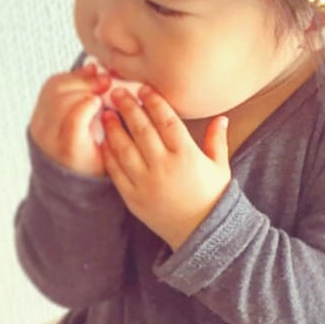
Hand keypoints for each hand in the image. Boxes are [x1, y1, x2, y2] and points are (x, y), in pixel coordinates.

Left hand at [28, 63, 110, 176]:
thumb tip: (121, 102)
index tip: (102, 99)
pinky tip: (89, 75)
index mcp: (68, 151)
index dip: (87, 104)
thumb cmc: (94, 163)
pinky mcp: (38, 112)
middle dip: (86, 86)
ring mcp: (39, 123)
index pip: (72, 120)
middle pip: (62, 101)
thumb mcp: (111, 157)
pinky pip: (51, 86)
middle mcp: (48, 137)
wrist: (67, 171)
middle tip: (107, 82)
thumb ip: (116, 133)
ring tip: (100, 77)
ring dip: (79, 79)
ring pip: (55, 90)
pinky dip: (71, 77)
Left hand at [101, 86, 231, 248]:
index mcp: (186, 155)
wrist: (199, 234)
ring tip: (106, 113)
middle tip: (117, 92)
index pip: (166, 121)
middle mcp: (164, 166)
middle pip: (142, 130)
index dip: (154, 102)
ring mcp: (145, 182)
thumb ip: (216, 141)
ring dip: (114, 128)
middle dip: (128, 108)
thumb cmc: (212, 198)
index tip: (143, 89)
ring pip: (124, 148)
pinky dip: (109, 155)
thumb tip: (221, 117)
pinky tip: (104, 141)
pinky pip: (116, 172)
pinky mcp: (132, 197)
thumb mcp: (220, 168)